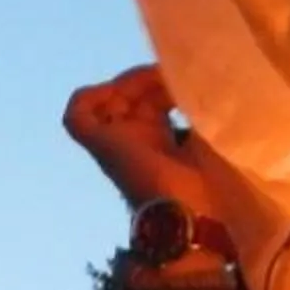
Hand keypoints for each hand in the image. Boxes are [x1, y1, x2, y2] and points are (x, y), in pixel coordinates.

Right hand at [63, 63, 239, 224]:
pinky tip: (124, 91)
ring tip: (157, 78)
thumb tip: (207, 82)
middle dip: (154, 79)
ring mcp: (117, 144)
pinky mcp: (99, 147)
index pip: (157, 102)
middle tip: (176, 75)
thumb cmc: (210, 183)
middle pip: (134, 97)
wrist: (190, 214)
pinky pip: (76, 115)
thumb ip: (204, 110)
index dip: (171, 84)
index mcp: (166, 144)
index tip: (193, 80)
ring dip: (132, 82)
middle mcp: (139, 143)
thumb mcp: (212, 137)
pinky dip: (92, 96)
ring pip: (110, 100)